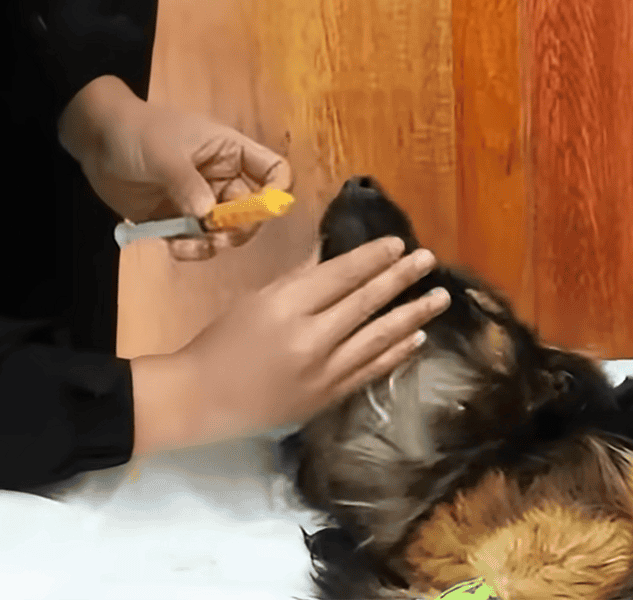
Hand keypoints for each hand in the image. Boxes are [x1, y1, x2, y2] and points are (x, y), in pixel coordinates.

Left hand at [58, 75, 292, 259]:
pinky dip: (191, 250)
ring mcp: (199, 201)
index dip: (276, 192)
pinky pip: (196, 242)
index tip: (262, 211)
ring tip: (187, 245)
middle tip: (218, 236)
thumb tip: (209, 216)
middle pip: (252, 211)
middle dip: (239, 228)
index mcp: (230, 152)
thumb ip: (188, 184)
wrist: (96, 141)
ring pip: (224, 232)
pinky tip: (174, 248)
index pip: (273, 171)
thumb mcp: (164, 154)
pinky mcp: (177, 220)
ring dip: (213, 244)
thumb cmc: (136, 133)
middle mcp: (221, 179)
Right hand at [129, 236, 451, 453]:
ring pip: (378, 337)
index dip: (372, 258)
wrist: (203, 399)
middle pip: (365, 302)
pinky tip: (417, 338)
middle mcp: (310, 338)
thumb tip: (332, 255)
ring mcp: (323, 372)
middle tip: (429, 259)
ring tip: (439, 297)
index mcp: (286, 306)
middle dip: (401, 278)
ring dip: (412, 315)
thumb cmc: (223, 342)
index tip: (399, 243)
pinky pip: (372, 370)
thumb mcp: (256, 299)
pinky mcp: (329, 398)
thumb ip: (299, 278)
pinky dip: (397, 353)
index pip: (340, 275)